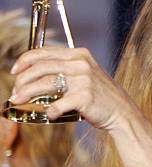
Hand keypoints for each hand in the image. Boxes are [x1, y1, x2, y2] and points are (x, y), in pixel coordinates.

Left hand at [10, 47, 136, 129]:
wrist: (122, 112)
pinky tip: (50, 114)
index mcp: (79, 54)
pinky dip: (50, 111)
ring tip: (18, 100)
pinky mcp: (84, 97)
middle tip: (15, 91)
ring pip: (45, 83)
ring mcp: (84, 79)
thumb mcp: (84, 75)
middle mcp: (81, 64)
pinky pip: (57, 104)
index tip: (14, 71)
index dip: (25, 60)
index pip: (44, 52)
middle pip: (41, 67)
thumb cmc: (100, 96)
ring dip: (26, 93)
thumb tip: (33, 74)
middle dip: (22, 79)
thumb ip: (65, 69)